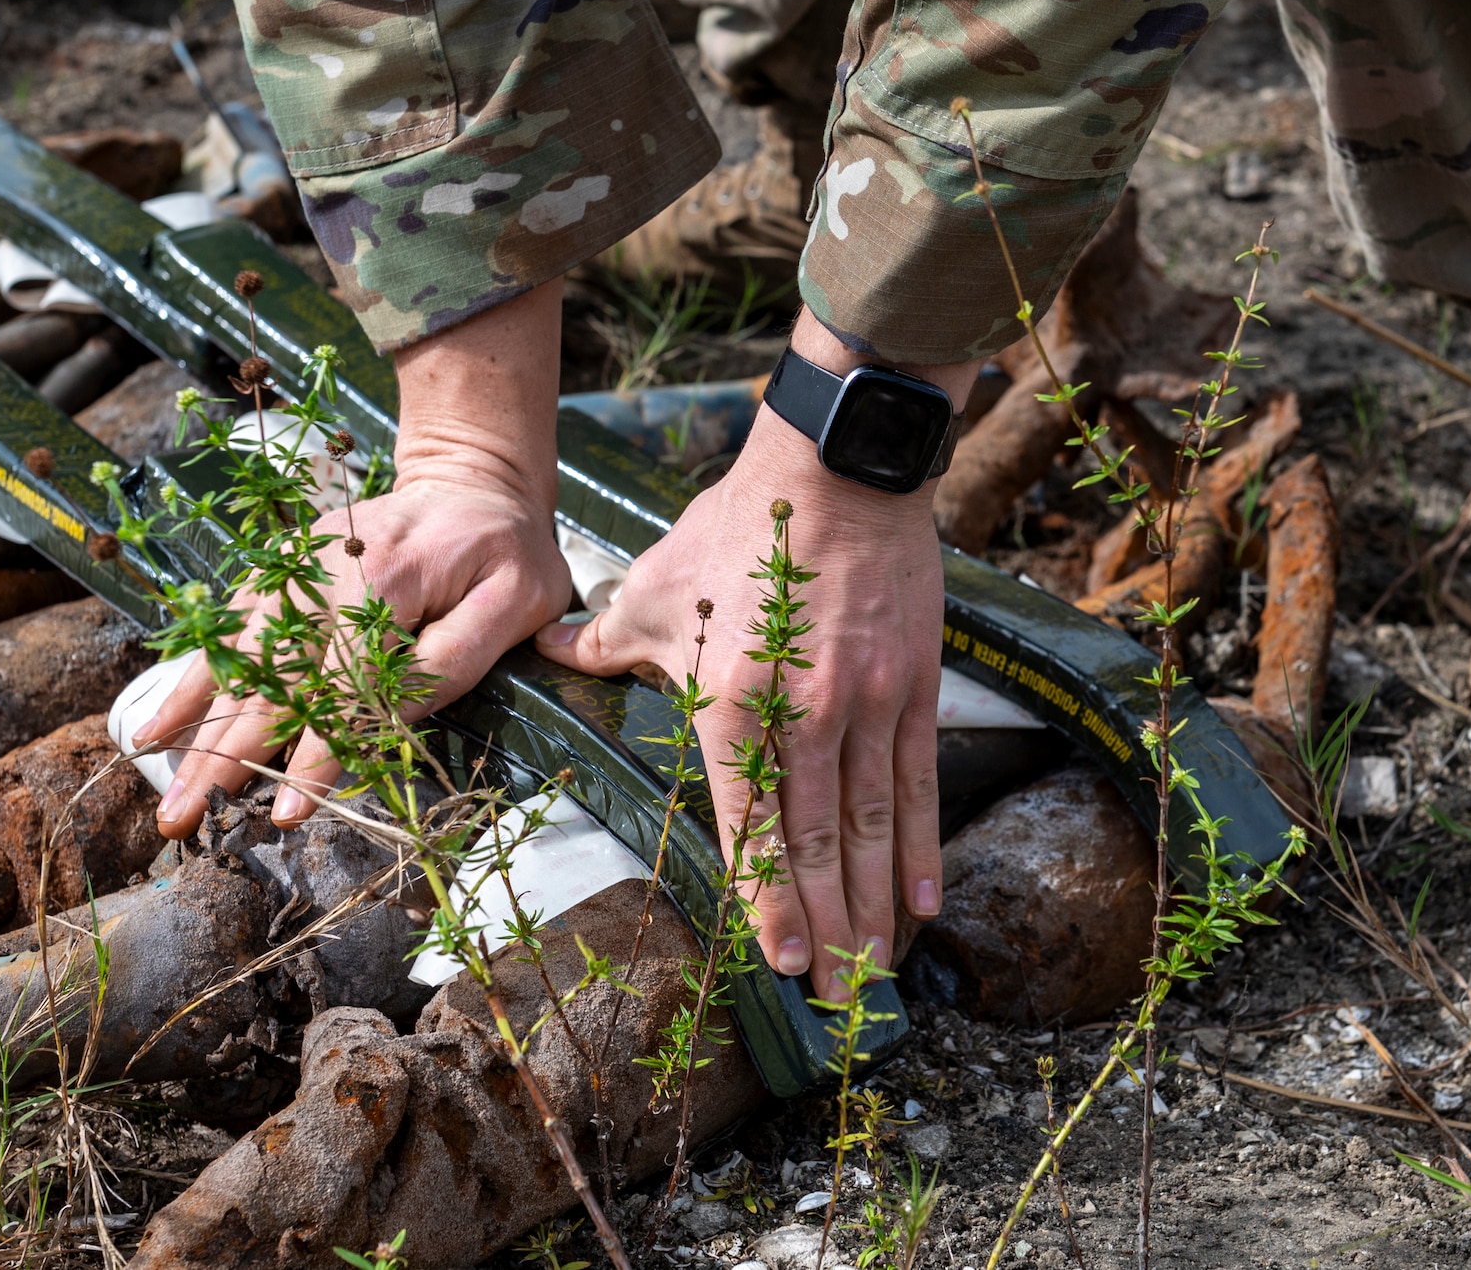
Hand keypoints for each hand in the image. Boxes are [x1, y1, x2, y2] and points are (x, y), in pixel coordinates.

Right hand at [135, 281, 568, 838]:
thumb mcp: (514, 601)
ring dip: (197, 733)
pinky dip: (189, 683)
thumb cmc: (506, 550)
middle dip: (224, 758)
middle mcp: (322, 575)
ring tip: (168, 796)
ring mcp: (291, 573)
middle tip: (186, 822)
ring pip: (234, 663)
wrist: (471, 479)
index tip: (286, 812)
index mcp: (384, 582)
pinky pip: (225, 635)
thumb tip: (389, 719)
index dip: (314, 753)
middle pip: (268, 681)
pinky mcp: (277, 575)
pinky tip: (155, 729)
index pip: (339, 685)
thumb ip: (454, 658)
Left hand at [534, 311, 974, 997]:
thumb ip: (603, 640)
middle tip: (837, 998)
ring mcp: (867, 706)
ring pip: (870, 828)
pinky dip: (919, 846)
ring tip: (878, 973)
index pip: (750, 826)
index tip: (776, 963)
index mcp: (732, 704)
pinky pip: (917, 783)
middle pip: (816, 846)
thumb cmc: (739, 531)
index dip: (766, 901)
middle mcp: (804, 717)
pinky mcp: (912, 687)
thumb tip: (546, 651)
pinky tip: (924, 901)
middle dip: (827, 931)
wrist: (836, 471)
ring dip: (874, 907)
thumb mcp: (655, 589)